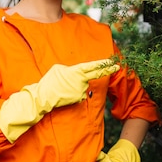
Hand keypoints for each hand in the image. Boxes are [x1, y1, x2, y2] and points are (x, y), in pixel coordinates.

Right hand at [0, 59, 118, 141]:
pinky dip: (74, 94)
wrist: (44, 97)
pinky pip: (79, 94)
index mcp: (76, 71)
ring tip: (64, 88)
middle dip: (107, 70)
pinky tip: (65, 94)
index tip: (113, 62)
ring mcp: (81, 90)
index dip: (103, 64)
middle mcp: (81, 80)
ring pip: (83, 87)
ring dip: (76, 86)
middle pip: (96, 74)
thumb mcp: (58, 69)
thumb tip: (76, 72)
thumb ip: (70, 70)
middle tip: (117, 66)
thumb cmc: (49, 82)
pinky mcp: (79, 98)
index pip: (92, 66)